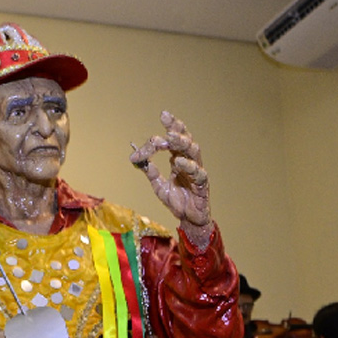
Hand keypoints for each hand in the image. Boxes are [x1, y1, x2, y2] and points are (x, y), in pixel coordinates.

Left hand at [130, 111, 211, 248]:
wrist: (189, 219)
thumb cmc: (177, 201)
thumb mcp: (159, 185)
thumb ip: (150, 171)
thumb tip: (135, 157)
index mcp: (179, 160)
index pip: (173, 141)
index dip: (161, 136)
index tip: (152, 130)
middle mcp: (190, 162)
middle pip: (185, 139)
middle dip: (176, 127)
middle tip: (165, 117)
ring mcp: (197, 172)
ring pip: (193, 151)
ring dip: (181, 142)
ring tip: (170, 136)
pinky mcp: (202, 185)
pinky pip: (198, 173)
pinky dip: (188, 166)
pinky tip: (178, 161)